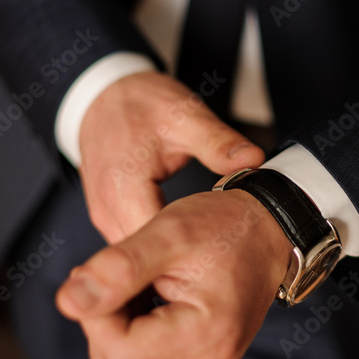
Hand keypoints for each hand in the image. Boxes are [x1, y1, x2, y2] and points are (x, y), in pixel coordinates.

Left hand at [55, 189, 292, 358]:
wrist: (269, 229)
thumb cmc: (225, 225)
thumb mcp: (169, 232)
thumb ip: (117, 268)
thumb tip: (65, 302)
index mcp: (206, 336)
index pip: (114, 350)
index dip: (94, 310)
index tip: (103, 269)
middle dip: (105, 314)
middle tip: (126, 267)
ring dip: (119, 319)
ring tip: (146, 276)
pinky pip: (143, 357)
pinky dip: (136, 325)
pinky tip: (154, 290)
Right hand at [78, 71, 264, 243]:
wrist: (104, 95)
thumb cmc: (143, 102)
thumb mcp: (186, 116)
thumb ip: (218, 142)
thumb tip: (254, 160)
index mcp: (124, 185)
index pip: (154, 244)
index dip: (190, 255)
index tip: (226, 253)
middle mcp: (106, 207)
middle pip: (144, 256)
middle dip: (182, 263)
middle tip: (225, 261)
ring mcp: (103, 215)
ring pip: (137, 253)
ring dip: (167, 259)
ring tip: (209, 255)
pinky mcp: (106, 216)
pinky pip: (132, 242)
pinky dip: (157, 245)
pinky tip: (185, 244)